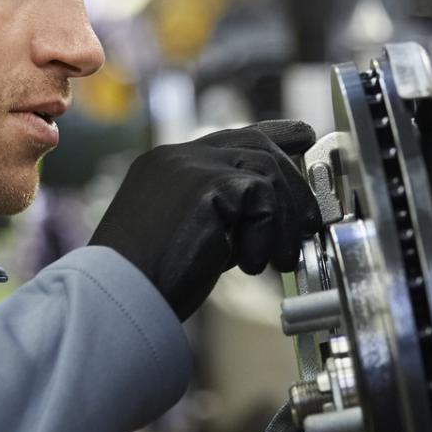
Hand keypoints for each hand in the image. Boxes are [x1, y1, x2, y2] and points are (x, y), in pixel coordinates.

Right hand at [90, 121, 321, 319]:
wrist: (118, 296)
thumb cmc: (148, 280)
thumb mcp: (189, 235)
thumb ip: (222, 214)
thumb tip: (268, 215)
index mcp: (168, 166)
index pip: (231, 137)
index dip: (274, 135)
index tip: (304, 137)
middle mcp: (177, 156)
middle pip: (256, 144)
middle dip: (294, 181)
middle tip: (312, 221)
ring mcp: (190, 165)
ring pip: (267, 169)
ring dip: (285, 220)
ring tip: (282, 260)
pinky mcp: (206, 184)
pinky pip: (262, 197)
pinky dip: (267, 234)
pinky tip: (249, 265)